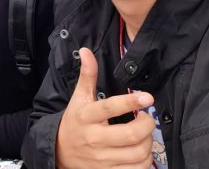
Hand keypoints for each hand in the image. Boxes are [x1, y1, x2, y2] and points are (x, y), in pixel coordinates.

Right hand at [56, 48, 155, 168]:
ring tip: (145, 135)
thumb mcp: (78, 98)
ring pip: (138, 153)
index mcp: (86, 116)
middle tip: (147, 118)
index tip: (147, 97)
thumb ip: (87, 75)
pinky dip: (145, 161)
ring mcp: (101, 158)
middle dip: (147, 125)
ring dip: (148, 143)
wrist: (59, 152)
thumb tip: (86, 51)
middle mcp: (94, 138)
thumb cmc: (74, 122)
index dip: (130, 102)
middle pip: (131, 134)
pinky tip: (141, 151)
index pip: (110, 108)